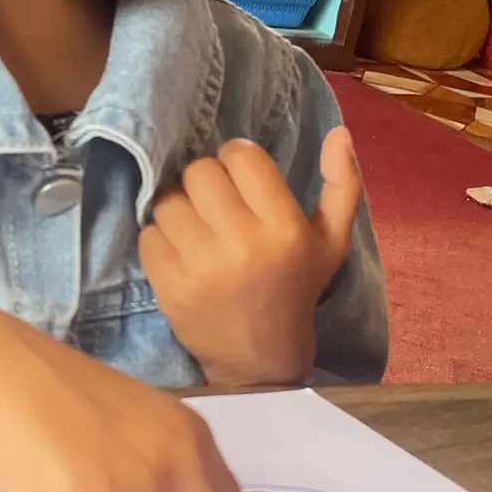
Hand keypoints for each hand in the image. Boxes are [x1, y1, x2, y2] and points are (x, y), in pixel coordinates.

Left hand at [140, 129, 362, 391]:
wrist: (261, 359)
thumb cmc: (296, 288)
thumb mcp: (332, 240)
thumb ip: (343, 185)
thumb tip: (340, 132)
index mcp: (284, 227)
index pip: (241, 156)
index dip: (237, 162)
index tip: (241, 183)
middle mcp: (244, 244)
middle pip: (200, 172)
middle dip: (206, 184)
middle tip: (217, 207)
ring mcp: (203, 267)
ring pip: (168, 200)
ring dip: (179, 210)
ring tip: (198, 232)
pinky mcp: (170, 286)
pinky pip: (148, 234)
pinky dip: (161, 240)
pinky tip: (182, 256)